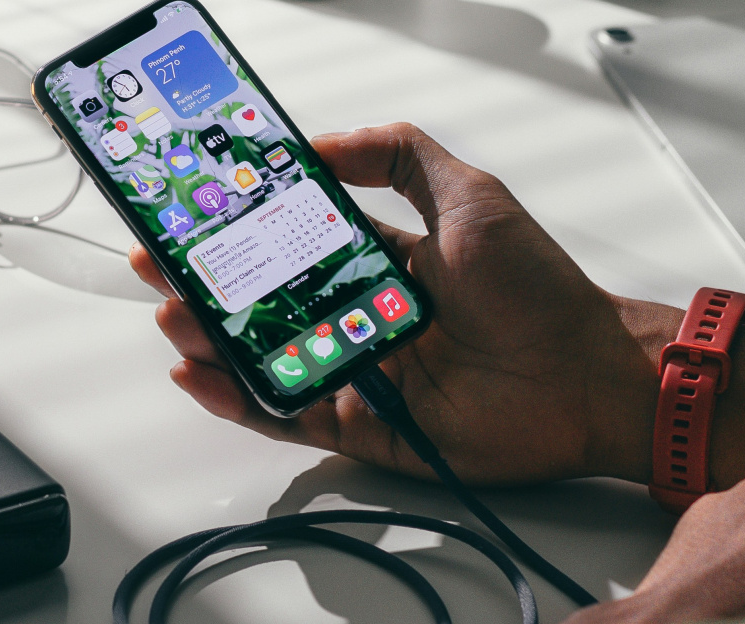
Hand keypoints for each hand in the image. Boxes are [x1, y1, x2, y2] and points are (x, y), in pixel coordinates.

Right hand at [130, 123, 681, 483]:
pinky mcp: (364, 425)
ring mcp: (360, 372)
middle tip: (160, 266)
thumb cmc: (537, 290)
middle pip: (267, 302)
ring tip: (174, 316)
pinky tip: (202, 373)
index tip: (197, 213)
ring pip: (267, 357)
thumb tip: (322, 142)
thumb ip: (401, 156)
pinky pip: (289, 412)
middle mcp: (364, 315)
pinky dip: (241, 398)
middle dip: (210, 284)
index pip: (294, 243)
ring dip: (212, 338)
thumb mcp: (470, 197)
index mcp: (383, 261)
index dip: (244, 231)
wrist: (584, 377)